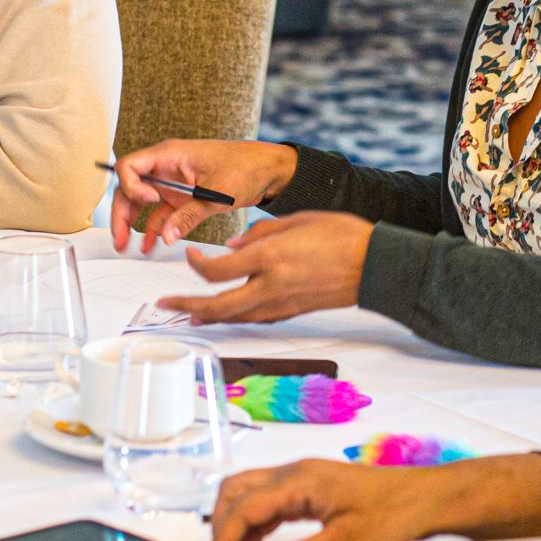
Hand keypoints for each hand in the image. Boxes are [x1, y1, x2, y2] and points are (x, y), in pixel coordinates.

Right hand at [107, 139, 298, 251]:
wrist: (269, 170)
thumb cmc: (246, 167)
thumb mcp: (217, 193)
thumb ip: (188, 215)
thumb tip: (166, 236)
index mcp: (170, 154)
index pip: (130, 166)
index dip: (131, 185)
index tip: (148, 201)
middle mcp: (166, 167)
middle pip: (131, 187)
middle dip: (122, 212)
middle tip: (120, 238)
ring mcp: (173, 182)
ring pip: (142, 202)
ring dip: (133, 223)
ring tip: (127, 246)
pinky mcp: (183, 195)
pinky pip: (161, 212)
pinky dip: (155, 228)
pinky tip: (151, 244)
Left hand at [158, 212, 370, 323]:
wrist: (373, 264)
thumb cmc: (341, 235)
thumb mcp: (296, 221)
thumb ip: (259, 234)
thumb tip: (231, 248)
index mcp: (269, 258)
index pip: (217, 270)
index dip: (196, 265)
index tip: (191, 255)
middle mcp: (270, 286)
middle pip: (217, 306)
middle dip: (187, 306)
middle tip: (167, 304)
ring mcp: (281, 304)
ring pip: (235, 318)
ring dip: (208, 317)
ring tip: (190, 315)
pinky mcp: (292, 312)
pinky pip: (256, 319)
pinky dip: (236, 318)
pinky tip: (227, 315)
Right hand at [205, 458, 450, 540]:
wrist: (423, 497)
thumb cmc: (392, 514)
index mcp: (300, 481)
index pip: (244, 507)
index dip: (222, 539)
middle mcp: (295, 473)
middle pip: (237, 491)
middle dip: (222, 526)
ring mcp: (301, 478)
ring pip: (250, 494)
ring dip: (237, 526)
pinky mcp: (309, 489)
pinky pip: (269, 502)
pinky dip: (255, 525)